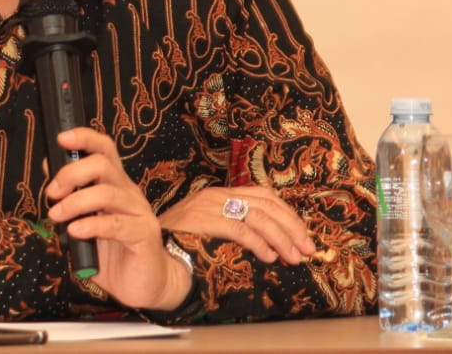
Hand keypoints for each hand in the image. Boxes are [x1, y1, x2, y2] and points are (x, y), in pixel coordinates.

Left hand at [44, 128, 190, 310]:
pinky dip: (92, 224)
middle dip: (72, 173)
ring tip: (56, 215)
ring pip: (107, 193)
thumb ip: (70, 198)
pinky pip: (117, 224)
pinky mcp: (144, 234)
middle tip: (52, 192)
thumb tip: (50, 168)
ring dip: (75, 202)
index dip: (85, 138)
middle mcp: (129, 193)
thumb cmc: (113, 253)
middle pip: (103, 164)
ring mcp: (139, 212)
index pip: (104, 150)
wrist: (145, 284)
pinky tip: (76, 230)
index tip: (62, 139)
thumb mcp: (85, 223)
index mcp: (116, 185)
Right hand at [158, 185, 315, 263]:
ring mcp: (209, 205)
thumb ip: (234, 228)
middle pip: (266, 204)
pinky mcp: (203, 219)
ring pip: (258, 216)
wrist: (145, 249)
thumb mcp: (208, 229)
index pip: (263, 195)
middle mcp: (217, 194)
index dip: (288, 215)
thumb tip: (271, 243)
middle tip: (307, 249)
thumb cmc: (178, 245)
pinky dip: (259, 243)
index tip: (303, 236)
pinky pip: (239, 228)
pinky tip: (268, 257)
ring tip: (292, 257)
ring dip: (281, 238)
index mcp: (220, 194)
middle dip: (292, 227)